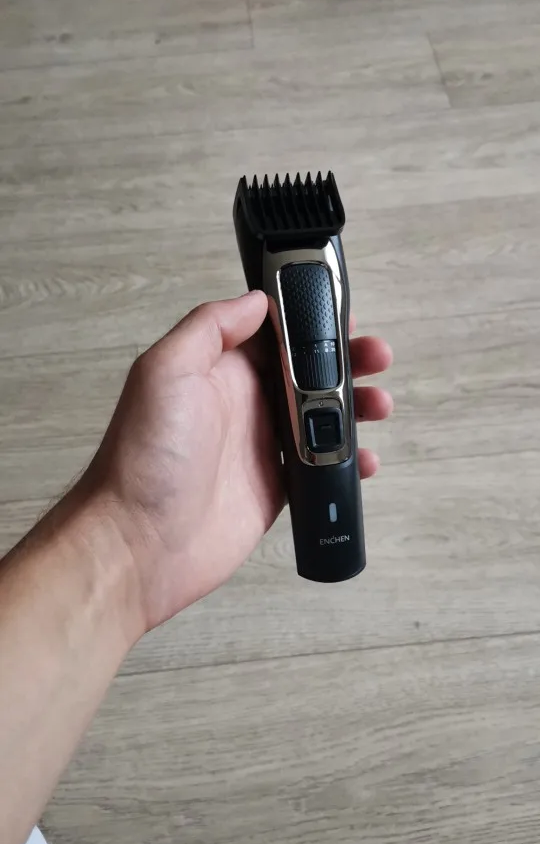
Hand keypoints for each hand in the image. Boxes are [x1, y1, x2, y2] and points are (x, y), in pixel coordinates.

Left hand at [82, 291, 392, 631]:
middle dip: (347, 360)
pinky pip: (323, 466)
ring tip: (379, 404)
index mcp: (219, 369)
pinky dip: (349, 460)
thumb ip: (210, 328)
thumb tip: (256, 300)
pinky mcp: (276, 488)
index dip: (312, 321)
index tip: (347, 312)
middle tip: (377, 356)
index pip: (275, 334)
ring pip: (323, 417)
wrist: (140, 543)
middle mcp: (243, 403)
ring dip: (356, 406)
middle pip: (308, 372)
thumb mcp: (166, 371)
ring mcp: (261, 447)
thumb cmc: (145, 456)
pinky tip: (366, 458)